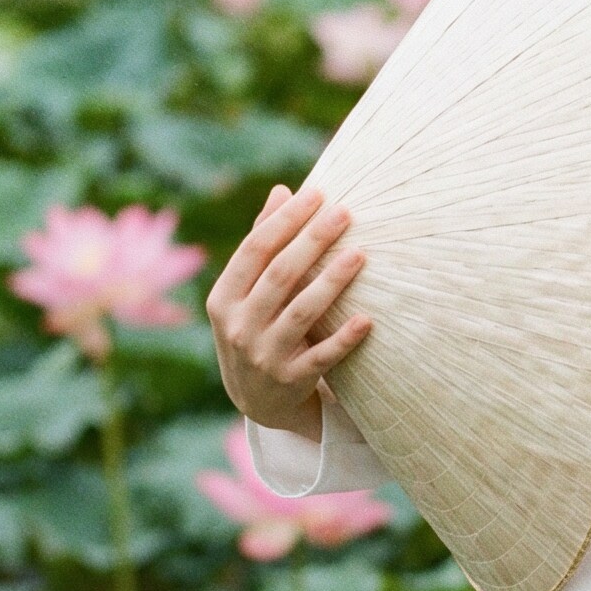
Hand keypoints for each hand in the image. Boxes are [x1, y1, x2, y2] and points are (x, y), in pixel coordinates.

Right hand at [207, 184, 371, 437]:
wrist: (254, 399)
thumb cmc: (254, 327)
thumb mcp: (244, 293)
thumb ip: (262, 244)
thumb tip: (282, 191)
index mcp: (223, 298)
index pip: (255, 249)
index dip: (286, 220)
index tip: (317, 194)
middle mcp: (239, 326)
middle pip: (280, 275)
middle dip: (313, 241)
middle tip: (345, 213)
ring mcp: (264, 355)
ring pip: (301, 313)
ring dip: (332, 282)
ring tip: (360, 255)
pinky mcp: (291, 381)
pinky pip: (322, 357)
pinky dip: (343, 339)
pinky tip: (366, 319)